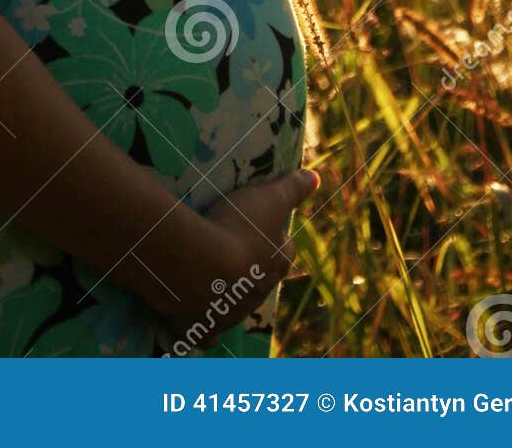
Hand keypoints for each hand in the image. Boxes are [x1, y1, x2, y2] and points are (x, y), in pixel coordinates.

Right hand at [161, 169, 318, 351]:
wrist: (202, 267)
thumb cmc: (239, 227)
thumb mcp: (269, 198)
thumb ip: (292, 189)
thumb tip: (316, 178)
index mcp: (276, 263)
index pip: (284, 252)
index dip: (276, 241)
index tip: (264, 229)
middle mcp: (258, 293)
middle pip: (260, 282)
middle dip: (250, 271)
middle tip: (231, 252)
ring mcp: (232, 314)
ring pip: (235, 308)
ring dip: (226, 296)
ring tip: (207, 279)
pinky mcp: (206, 328)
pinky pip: (206, 334)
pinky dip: (203, 330)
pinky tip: (195, 322)